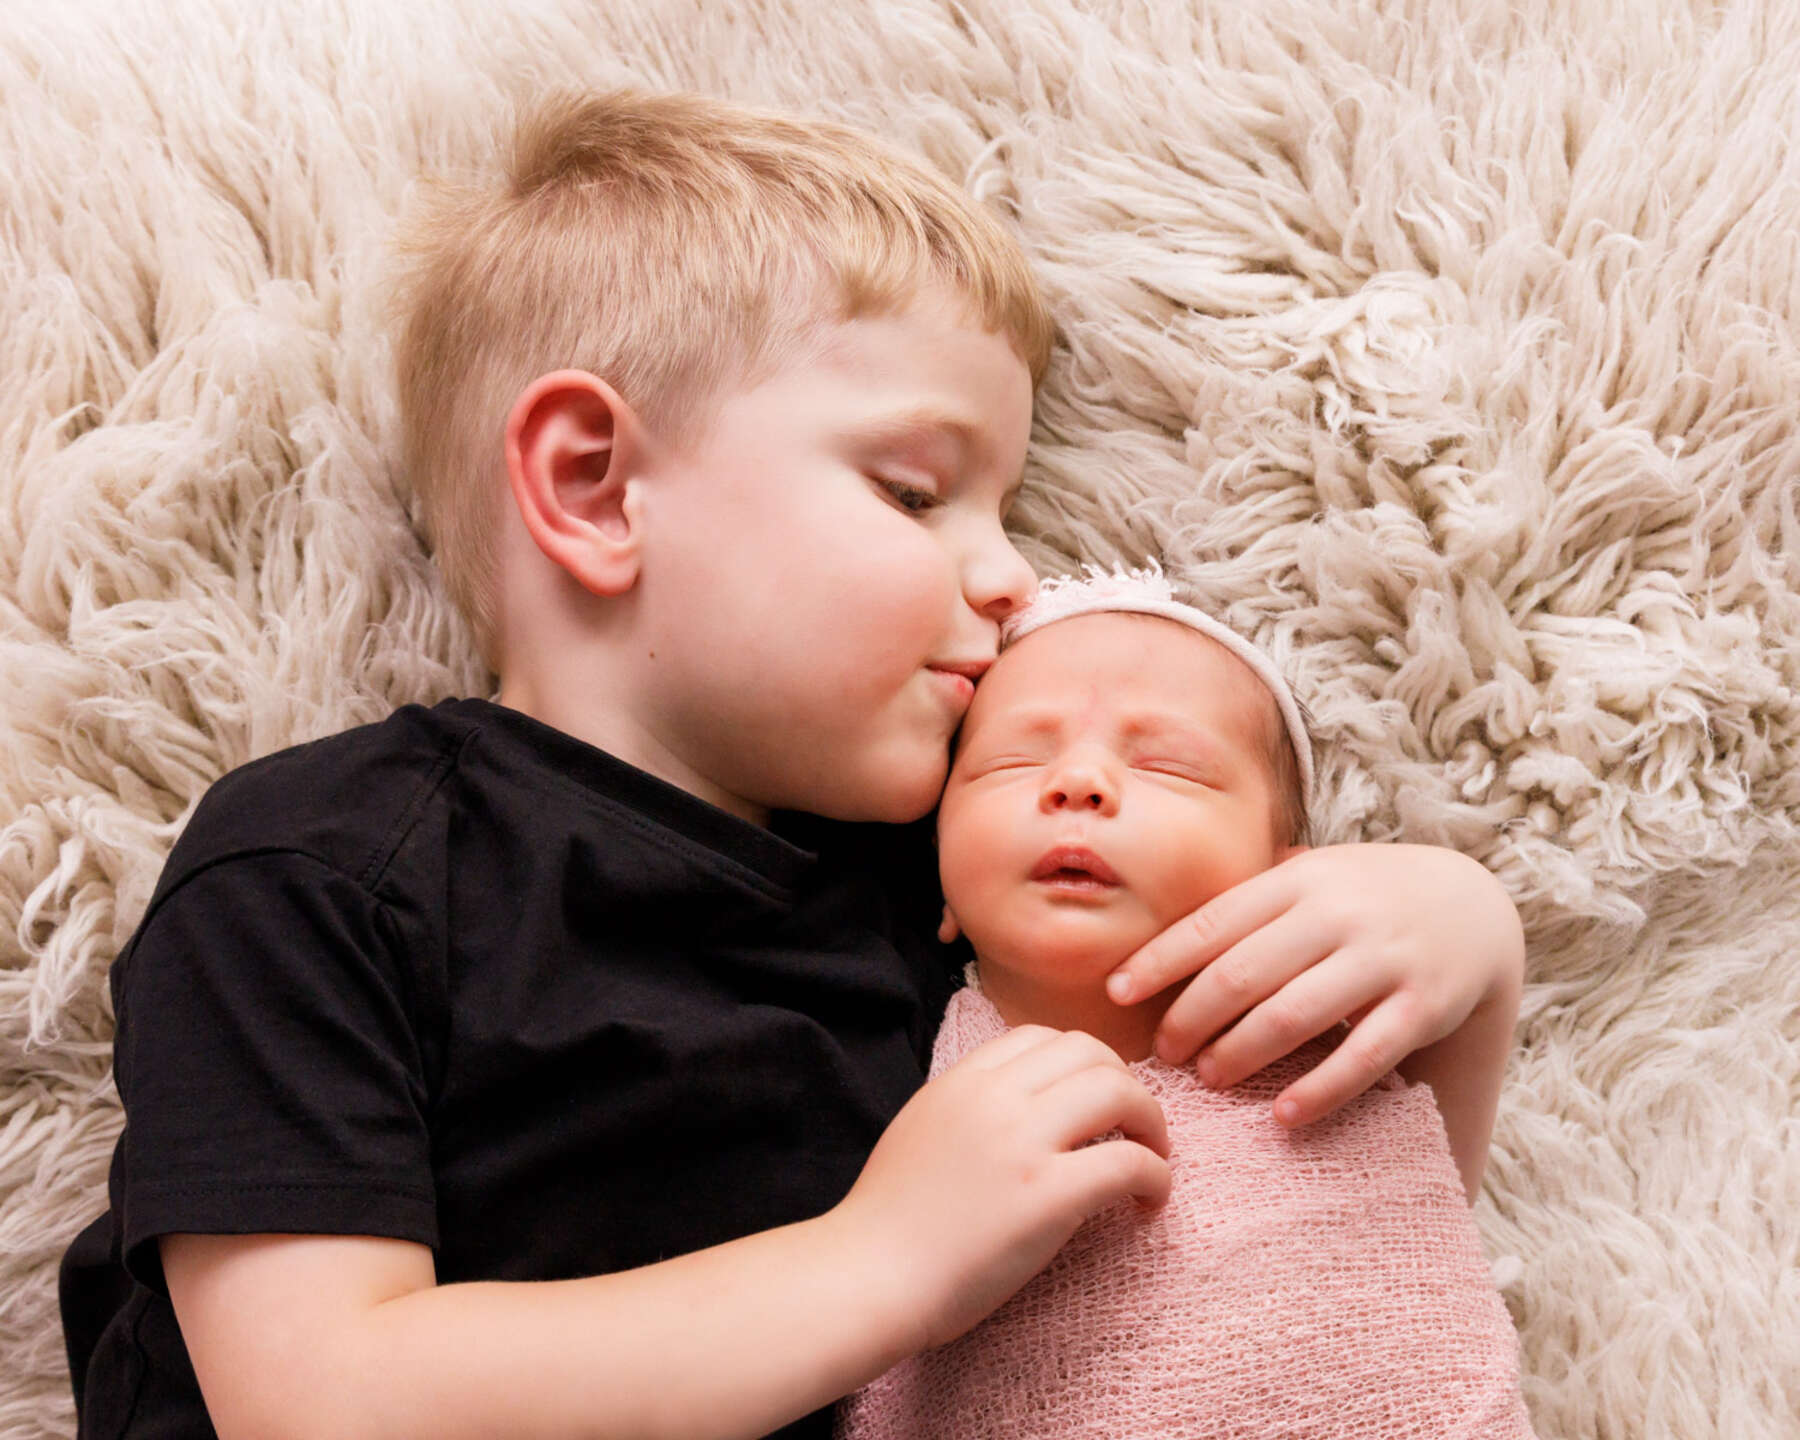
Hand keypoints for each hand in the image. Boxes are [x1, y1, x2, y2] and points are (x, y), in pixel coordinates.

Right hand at [834, 1025, 1169, 1350]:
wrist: (870, 1276)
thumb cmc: (890, 1221)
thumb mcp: (921, 1128)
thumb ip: (968, 1105)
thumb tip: (1022, 1107)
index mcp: (962, 1080)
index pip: (1040, 1036)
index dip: (1079, 1063)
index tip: (1092, 1102)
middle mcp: (995, 1097)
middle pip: (1090, 1052)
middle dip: (1125, 1085)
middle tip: (1134, 1128)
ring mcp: (1024, 1142)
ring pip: (1120, 1091)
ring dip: (1151, 1123)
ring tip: (1152, 1159)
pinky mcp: (1049, 1195)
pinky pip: (1131, 1162)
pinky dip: (1156, 1177)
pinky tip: (1148, 1203)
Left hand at [1106, 844, 1524, 1128]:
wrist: (1473, 904)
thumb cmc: (1363, 899)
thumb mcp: (1310, 880)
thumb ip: (1248, 906)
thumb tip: (1152, 950)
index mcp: (1298, 880)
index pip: (1212, 922)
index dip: (1158, 961)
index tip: (1114, 995)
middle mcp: (1337, 913)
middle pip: (1243, 973)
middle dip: (1191, 1018)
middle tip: (1165, 1054)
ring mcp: (1383, 958)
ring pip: (1295, 1015)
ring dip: (1241, 1053)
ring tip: (1210, 1078)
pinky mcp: (1424, 1006)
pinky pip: (1364, 1056)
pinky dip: (1319, 1090)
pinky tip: (1282, 1116)